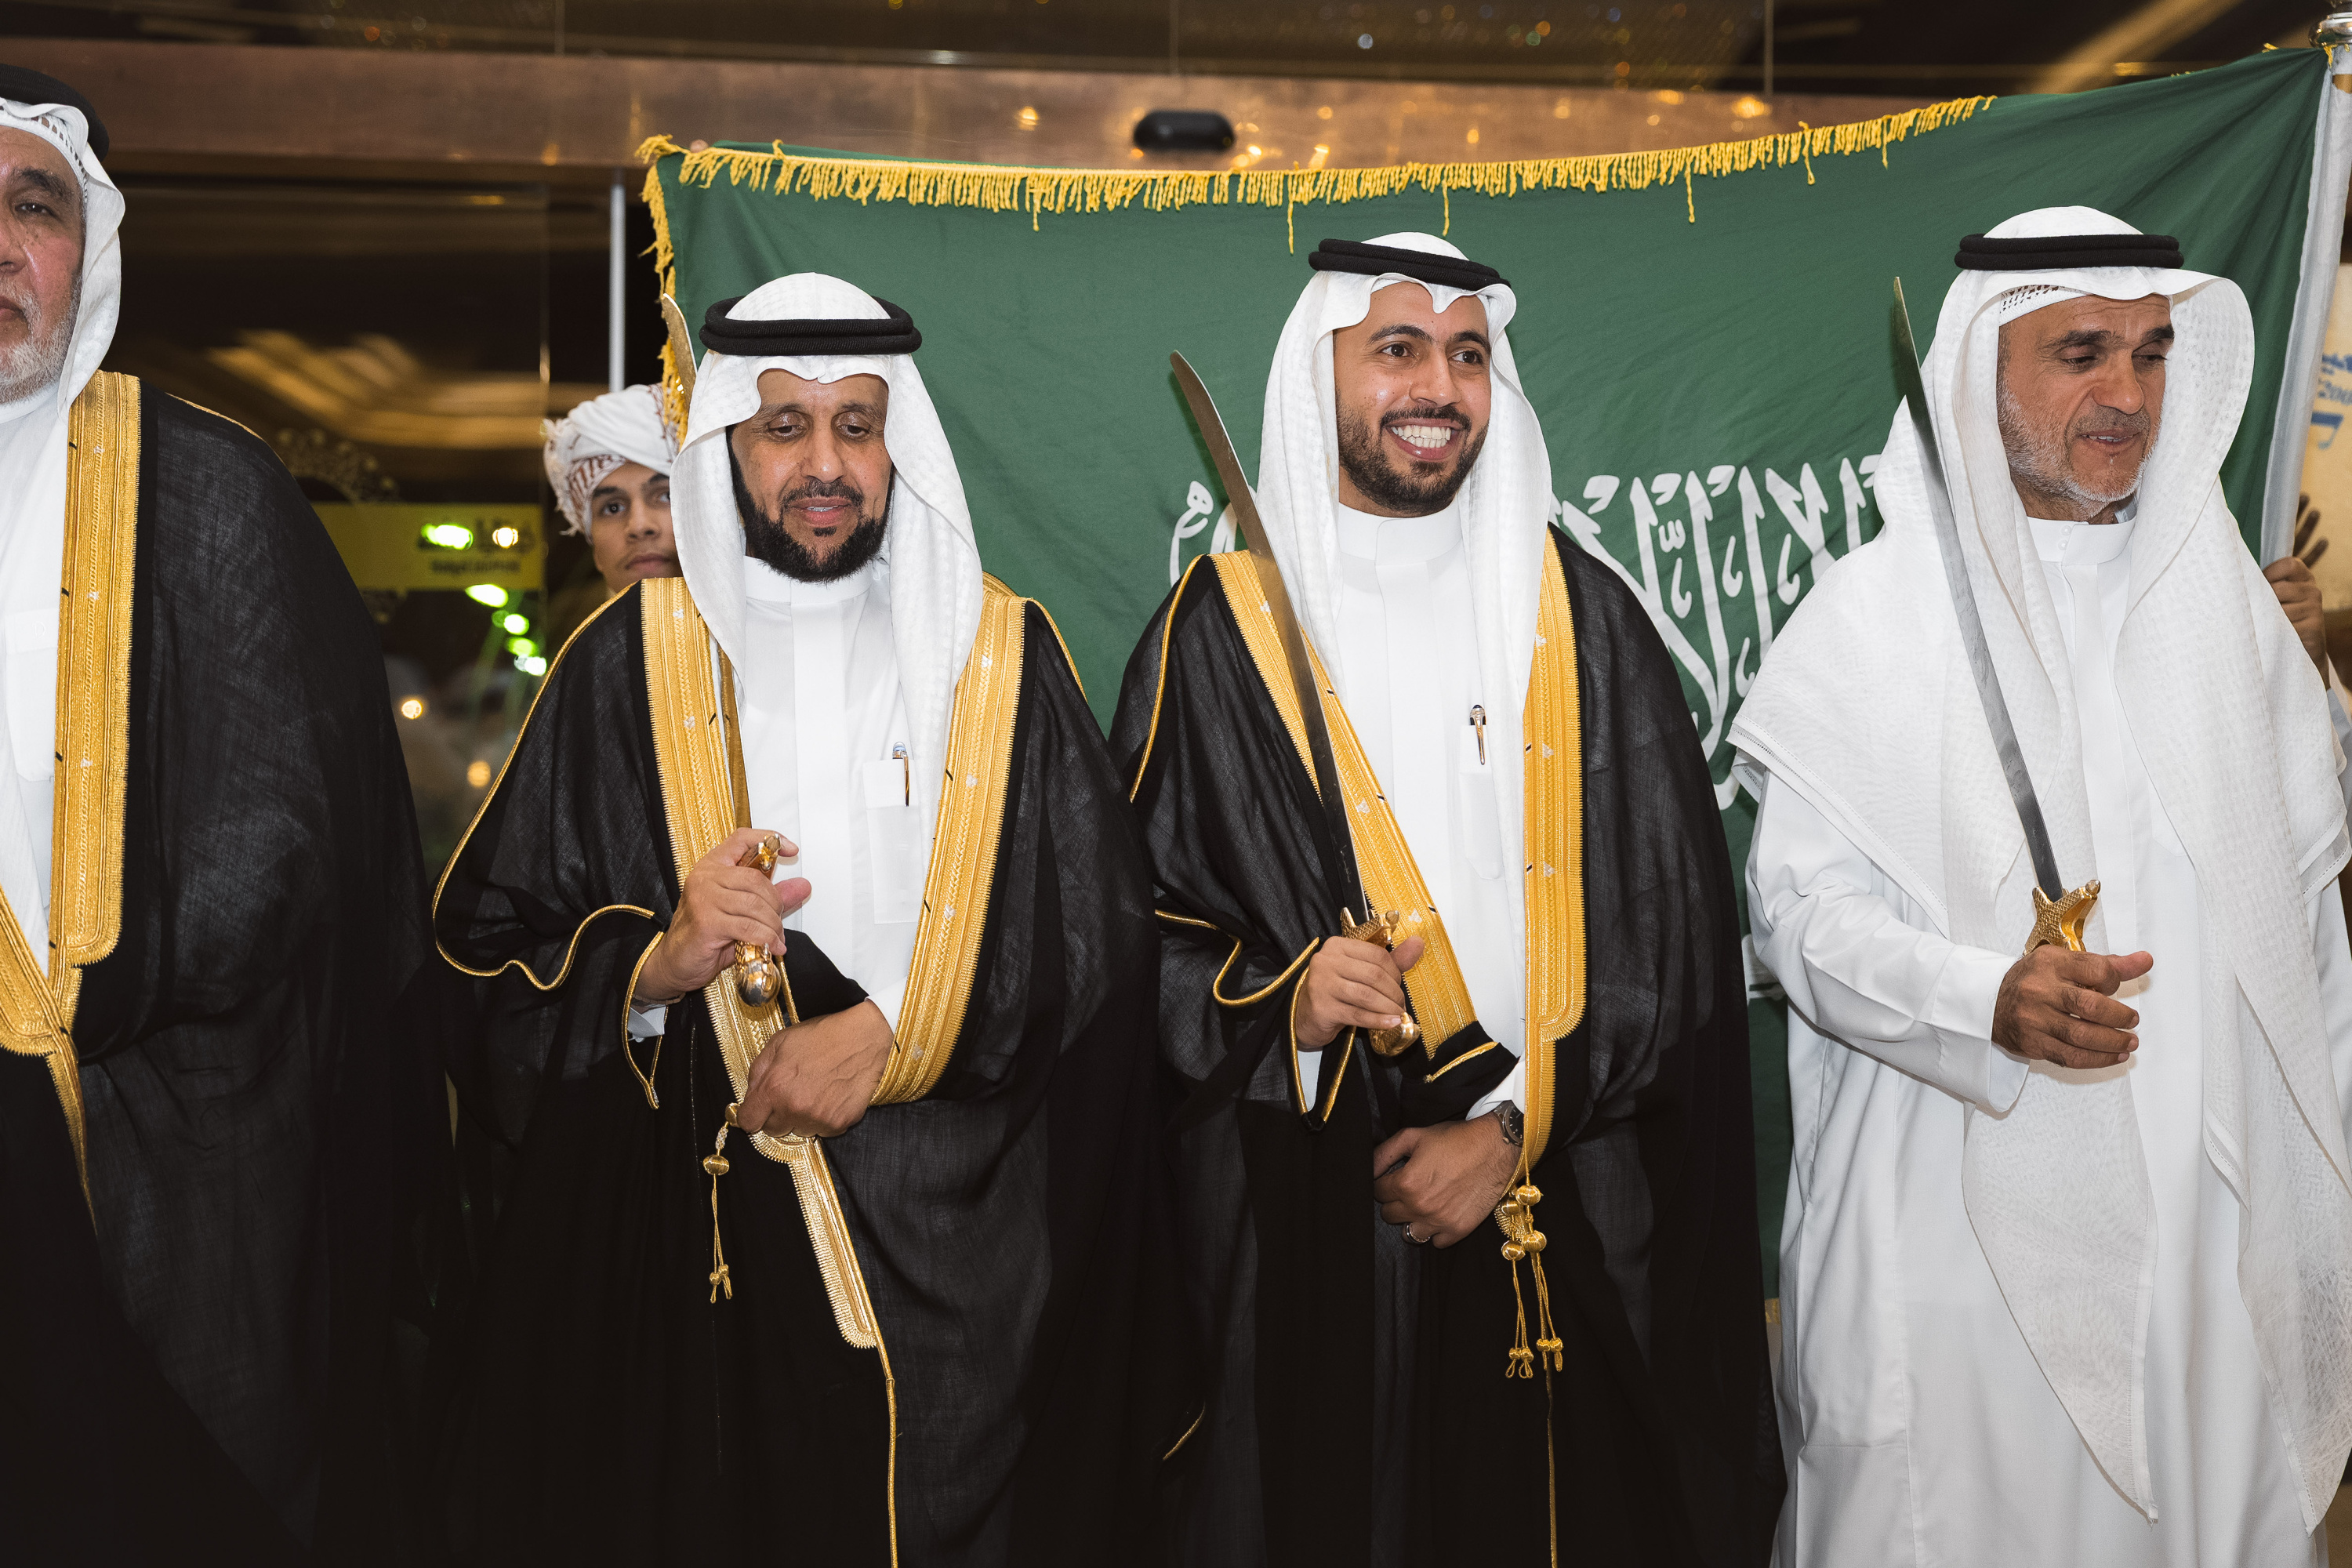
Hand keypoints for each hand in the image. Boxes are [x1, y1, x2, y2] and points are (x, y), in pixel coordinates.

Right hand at [633, 826, 811, 1004]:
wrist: (674, 963)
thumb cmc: (705, 935)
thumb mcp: (742, 912)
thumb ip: (771, 897)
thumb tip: (803, 886)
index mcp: (712, 866)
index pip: (741, 839)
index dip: (768, 838)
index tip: (793, 850)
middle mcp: (705, 877)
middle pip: (756, 878)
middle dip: (776, 903)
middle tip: (779, 921)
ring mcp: (703, 898)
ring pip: (755, 904)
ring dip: (773, 924)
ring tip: (776, 937)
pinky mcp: (706, 922)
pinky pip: (748, 927)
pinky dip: (766, 938)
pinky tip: (772, 946)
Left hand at [738, 1000, 895, 1137]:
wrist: (864, 1039)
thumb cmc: (823, 1036)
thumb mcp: (780, 1041)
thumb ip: (758, 1070)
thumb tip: (751, 1093)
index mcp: (774, 1088)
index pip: (749, 1122)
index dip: (752, 1115)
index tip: (758, 1110)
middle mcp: (794, 1108)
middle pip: (773, 1130)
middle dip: (777, 1114)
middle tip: (792, 1093)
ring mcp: (817, 1118)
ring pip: (798, 1131)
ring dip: (801, 1117)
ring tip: (815, 1091)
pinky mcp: (838, 1123)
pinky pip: (822, 1131)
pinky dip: (823, 1118)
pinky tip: (830, 1096)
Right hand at [1295, 935, 1424, 1047]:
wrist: (1304, 1015)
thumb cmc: (1336, 990)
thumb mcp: (1360, 971)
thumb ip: (1389, 960)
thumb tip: (1418, 943)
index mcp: (1336, 945)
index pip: (1376, 954)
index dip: (1395, 972)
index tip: (1400, 986)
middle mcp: (1326, 961)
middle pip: (1373, 975)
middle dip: (1394, 992)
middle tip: (1401, 1004)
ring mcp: (1321, 984)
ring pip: (1367, 995)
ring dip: (1388, 1007)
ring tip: (1398, 1015)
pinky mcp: (1321, 1007)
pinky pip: (1357, 1014)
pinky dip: (1378, 1020)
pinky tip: (1391, 1023)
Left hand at [1371, 1114, 1518, 1247]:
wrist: (1495, 1147)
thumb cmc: (1454, 1139)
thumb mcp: (1414, 1136)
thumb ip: (1384, 1153)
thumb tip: (1367, 1169)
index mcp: (1406, 1184)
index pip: (1377, 1192)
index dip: (1383, 1183)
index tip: (1392, 1178)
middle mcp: (1420, 1207)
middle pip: (1388, 1215)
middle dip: (1394, 1201)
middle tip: (1408, 1188)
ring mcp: (1439, 1221)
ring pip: (1409, 1233)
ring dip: (1411, 1219)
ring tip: (1422, 1203)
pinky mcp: (1458, 1230)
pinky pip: (1435, 1242)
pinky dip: (1434, 1231)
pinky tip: (1440, 1213)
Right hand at [1991, 945, 2152, 1069]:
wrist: (1988, 1002)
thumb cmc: (2032, 980)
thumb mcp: (2063, 963)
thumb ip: (2105, 964)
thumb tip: (2144, 961)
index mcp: (2050, 963)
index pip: (2095, 969)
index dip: (2114, 980)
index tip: (2116, 987)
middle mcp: (2039, 990)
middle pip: (2089, 1006)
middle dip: (2119, 1017)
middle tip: (2132, 1021)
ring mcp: (2034, 1019)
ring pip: (2081, 1036)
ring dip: (2113, 1042)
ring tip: (2129, 1042)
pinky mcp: (2032, 1043)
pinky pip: (2070, 1057)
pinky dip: (2097, 1059)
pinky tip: (2113, 1056)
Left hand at [2263, 554, 2327, 679]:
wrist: (2302, 650)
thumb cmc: (2280, 619)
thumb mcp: (2275, 598)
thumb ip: (2264, 586)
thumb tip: (2236, 581)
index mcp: (2303, 578)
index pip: (2288, 564)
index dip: (2270, 574)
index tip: (2261, 586)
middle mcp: (2312, 590)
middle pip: (2278, 589)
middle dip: (2262, 601)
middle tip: (2256, 612)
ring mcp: (2315, 609)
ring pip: (2279, 610)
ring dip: (2265, 619)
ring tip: (2263, 625)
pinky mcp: (2314, 628)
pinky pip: (2285, 627)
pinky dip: (2273, 632)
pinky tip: (2271, 635)